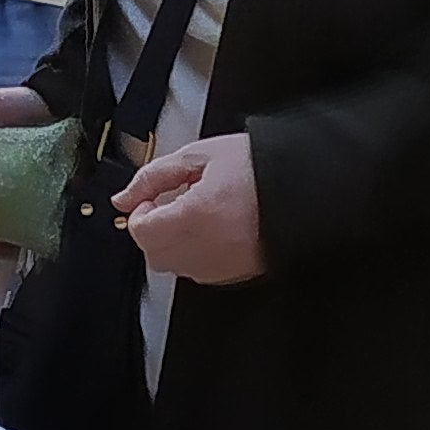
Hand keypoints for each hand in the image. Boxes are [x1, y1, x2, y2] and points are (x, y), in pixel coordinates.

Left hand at [112, 132, 261, 284]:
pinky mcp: (235, 274)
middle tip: (169, 204)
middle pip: (152, 253)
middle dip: (152, 229)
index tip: (152, 196)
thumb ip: (154, 176)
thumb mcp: (200, 156)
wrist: (305, 187)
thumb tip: (124, 197)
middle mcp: (206, 248)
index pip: (141, 230)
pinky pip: (198, 271)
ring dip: (170, 242)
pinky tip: (211, 228)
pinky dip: (193, 253)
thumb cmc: (260, 167)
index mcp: (195, 215)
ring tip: (194, 214)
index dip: (140, 210)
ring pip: (172, 266)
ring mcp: (221, 265)